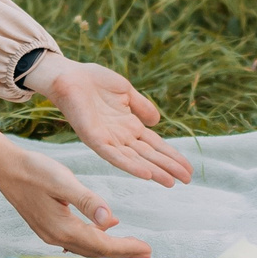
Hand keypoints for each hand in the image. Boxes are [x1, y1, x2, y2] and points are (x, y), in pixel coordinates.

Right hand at [0, 117, 150, 257]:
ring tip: (132, 247)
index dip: (126, 248)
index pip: (102, 244)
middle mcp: (56, 236)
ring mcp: (49, 234)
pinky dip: (94, 238)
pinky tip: (104, 229)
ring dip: (109, 248)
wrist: (4, 168)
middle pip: (96, 251)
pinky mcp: (46, 226)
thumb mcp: (63, 182)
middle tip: (147, 254)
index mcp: (62, 228)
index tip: (148, 249)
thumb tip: (112, 221)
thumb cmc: (33, 170)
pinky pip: (76, 239)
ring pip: (86, 247)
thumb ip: (88, 202)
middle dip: (122, 253)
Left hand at [27, 55, 193, 187]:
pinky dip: (130, 165)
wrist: (68, 75)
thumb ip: (141, 106)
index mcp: (129, 125)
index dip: (171, 156)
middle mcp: (121, 136)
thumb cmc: (93, 81)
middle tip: (188, 180)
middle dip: (169, 167)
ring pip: (136, 159)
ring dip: (154, 171)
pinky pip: (114, 156)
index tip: (188, 168)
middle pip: (150, 155)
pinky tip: (146, 174)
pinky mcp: (94, 138)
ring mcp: (108, 139)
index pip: (155, 145)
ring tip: (172, 182)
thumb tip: (157, 122)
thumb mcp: (125, 92)